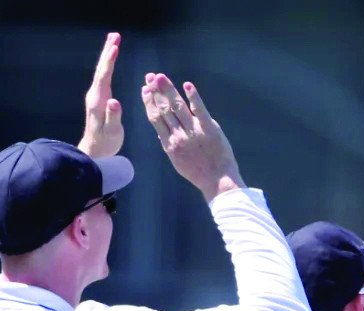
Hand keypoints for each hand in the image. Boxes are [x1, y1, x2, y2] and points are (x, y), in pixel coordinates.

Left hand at [78, 33, 123, 156]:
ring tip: (114, 41)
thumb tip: (114, 101)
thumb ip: (113, 116)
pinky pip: (104, 76)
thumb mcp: (111, 131)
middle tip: (115, 35)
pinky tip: (111, 61)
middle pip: (101, 69)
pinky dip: (108, 65)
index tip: (115, 47)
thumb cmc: (105, 143)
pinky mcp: (98, 98)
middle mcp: (95, 95)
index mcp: (98, 100)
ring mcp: (95, 95)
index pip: (104, 77)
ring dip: (107, 55)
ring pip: (102, 71)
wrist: (94, 150)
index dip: (109, 62)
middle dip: (108, 51)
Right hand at [141, 73, 243, 201]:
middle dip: (156, 91)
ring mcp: (194, 132)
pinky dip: (193, 97)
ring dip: (168, 90)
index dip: (149, 101)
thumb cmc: (198, 172)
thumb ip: (169, 143)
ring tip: (161, 77)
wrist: (218, 181)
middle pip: (164, 109)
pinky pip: (200, 110)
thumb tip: (160, 128)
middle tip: (151, 76)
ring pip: (177, 107)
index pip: (155, 118)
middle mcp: (179, 136)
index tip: (145, 89)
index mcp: (169, 143)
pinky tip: (187, 85)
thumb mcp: (177, 161)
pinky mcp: (210, 129)